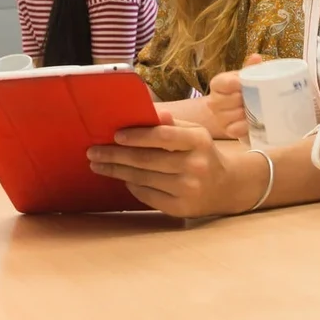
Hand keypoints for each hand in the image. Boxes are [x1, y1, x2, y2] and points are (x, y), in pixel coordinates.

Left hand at [87, 113, 259, 216]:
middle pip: (147, 160)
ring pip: (143, 179)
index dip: (137, 136)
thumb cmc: (202, 153)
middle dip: (116, 155)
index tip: (115, 136)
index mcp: (198, 141)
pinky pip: (147, 196)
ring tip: (99, 164)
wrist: (226, 187)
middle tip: (94, 152)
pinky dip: (132, 186)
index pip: (163, 136)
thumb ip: (170, 124)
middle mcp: (195, 166)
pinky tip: (122, 178)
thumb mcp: (194, 133)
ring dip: (117, 171)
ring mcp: (188, 189)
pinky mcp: (181, 208)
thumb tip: (149, 111)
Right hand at [206, 53, 262, 141]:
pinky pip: (236, 129)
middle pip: (231, 100)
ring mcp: (218, 117)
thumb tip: (256, 57)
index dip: (235, 84)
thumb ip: (250, 68)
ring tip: (255, 109)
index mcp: (217, 83)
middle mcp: (214, 101)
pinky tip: (251, 122)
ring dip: (247, 112)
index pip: (222, 83)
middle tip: (255, 97)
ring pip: (234, 114)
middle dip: (245, 99)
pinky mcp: (226, 130)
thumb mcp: (244, 77)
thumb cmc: (241, 90)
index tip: (243, 85)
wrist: (236, 110)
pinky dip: (245, 125)